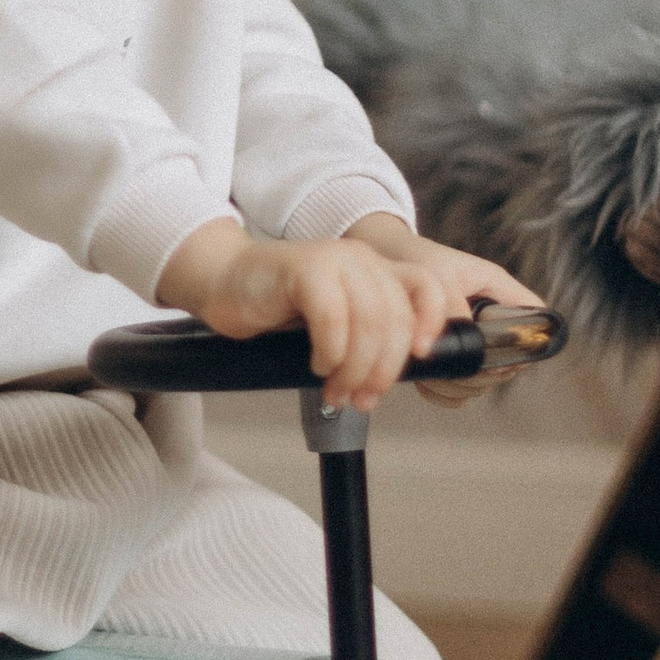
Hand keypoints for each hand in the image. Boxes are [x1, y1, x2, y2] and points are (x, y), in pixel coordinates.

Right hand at [157, 215, 449, 410]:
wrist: (224, 282)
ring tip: (337, 393)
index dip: (434, 324)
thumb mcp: (337, 323)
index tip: (422, 360)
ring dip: (356, 370)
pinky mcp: (303, 268)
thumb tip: (394, 379)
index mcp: (377, 270)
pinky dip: (330, 352)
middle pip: (398, 319)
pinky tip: (319, 366)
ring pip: (369, 322)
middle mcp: (362, 260)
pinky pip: (332, 317)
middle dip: (384, 370)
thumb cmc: (278, 309)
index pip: (428, 289)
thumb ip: (369, 337)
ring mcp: (334, 259)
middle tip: (363, 400)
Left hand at [345, 216, 547, 403]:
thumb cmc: (415, 259)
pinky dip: (444, 393)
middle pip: (511, 362)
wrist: (385, 260)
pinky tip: (426, 382)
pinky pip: (459, 391)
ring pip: (485, 381)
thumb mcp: (435, 273)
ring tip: (433, 372)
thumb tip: (462, 335)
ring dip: (462, 385)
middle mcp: (492, 319)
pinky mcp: (452, 358)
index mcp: (498, 290)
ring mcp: (474, 341)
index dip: (527, 341)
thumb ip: (452, 302)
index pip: (538, 319)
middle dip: (484, 372)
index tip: (497, 354)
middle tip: (453, 366)